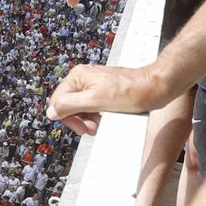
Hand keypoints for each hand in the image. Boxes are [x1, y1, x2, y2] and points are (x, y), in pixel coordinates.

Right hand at [46, 63, 163, 134]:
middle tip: (91, 128)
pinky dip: (96, 114)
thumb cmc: (129, 92)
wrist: (154, 87)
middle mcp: (83, 77)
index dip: (67, 118)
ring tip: (98, 124)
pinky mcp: (104, 90)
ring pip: (80, 106)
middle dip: (78, 119)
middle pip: (68, 104)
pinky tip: (104, 118)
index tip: (81, 128)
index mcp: (77, 77)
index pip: (58, 102)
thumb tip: (51, 112)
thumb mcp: (94, 101)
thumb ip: (69, 106)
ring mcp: (94, 83)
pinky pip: (91, 105)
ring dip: (87, 119)